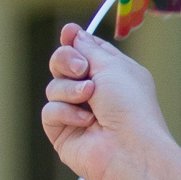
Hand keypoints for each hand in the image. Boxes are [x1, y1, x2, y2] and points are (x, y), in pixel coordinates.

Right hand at [41, 25, 172, 179]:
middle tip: (81, 68)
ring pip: (54, 87)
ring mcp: (77, 114)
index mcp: (113, 76)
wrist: (130, 147)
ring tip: (90, 99)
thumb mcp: (111, 66)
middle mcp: (95, 95)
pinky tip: (85, 122)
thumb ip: (88, 48)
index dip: (75, 41)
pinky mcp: (63, 134)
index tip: (68, 32)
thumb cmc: (130, 106)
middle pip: (62, 64)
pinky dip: (66, 113)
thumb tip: (73, 33)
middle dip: (66, 60)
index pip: (86, 52)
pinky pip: (50, 111)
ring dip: (70, 89)